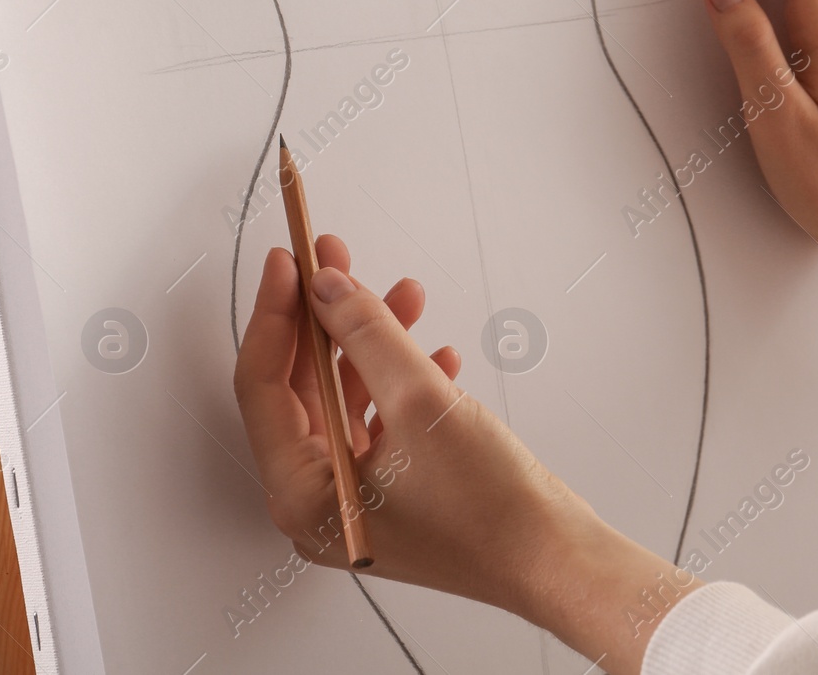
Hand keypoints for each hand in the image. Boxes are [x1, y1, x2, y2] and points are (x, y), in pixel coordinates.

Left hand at [234, 237, 693, 673]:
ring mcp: (358, 498)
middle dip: (326, 319)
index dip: (276, 315)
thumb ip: (368, 335)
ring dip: (372, 343)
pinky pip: (381, 421)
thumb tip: (328, 289)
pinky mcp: (396, 492)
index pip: (264, 387)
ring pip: (346, 399)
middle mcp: (319, 501)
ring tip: (402, 294)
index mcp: (303, 494)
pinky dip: (401, 380)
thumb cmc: (490, 509)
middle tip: (335, 261)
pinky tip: (435, 355)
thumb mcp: (422, 402)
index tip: (289, 260)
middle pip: (303, 389)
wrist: (553, 558)